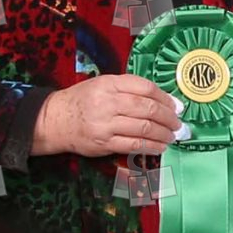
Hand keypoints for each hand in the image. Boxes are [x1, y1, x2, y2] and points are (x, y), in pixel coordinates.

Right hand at [31, 73, 181, 156]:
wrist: (55, 119)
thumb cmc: (83, 101)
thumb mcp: (103, 85)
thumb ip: (130, 89)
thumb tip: (164, 100)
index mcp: (108, 84)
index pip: (145, 88)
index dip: (165, 98)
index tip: (176, 105)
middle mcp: (107, 103)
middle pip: (147, 109)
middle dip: (168, 118)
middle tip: (178, 123)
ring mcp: (105, 124)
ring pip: (144, 129)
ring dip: (163, 134)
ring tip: (172, 136)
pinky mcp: (104, 143)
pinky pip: (134, 146)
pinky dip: (152, 147)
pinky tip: (160, 147)